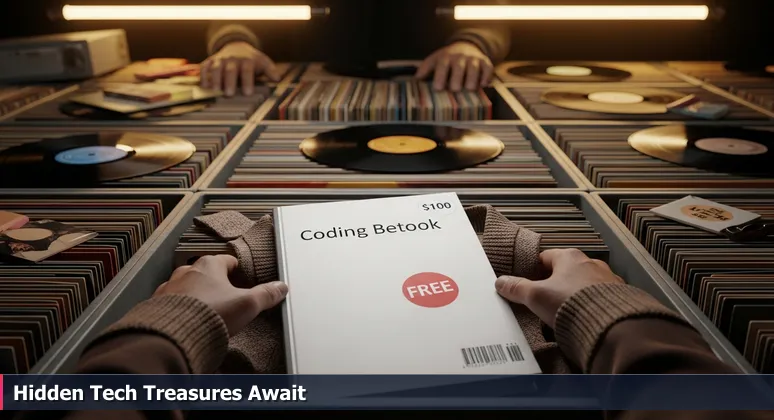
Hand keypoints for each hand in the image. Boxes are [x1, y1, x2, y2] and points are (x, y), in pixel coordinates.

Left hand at [154, 255, 287, 335]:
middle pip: (206, 273)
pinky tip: (189, 322)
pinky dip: (180, 310)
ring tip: (207, 313)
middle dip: (216, 285)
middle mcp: (186, 272)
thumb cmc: (211, 314)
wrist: (173, 336)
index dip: (238, 271)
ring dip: (196, 297)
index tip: (244, 280)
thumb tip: (281, 288)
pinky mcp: (157, 306)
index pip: (228, 261)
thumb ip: (265, 295)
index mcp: (209, 265)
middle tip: (227, 299)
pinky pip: (171, 304)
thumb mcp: (247, 304)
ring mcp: (169, 288)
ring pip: (186, 288)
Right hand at [200, 41, 280, 95]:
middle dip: (229, 81)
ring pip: (216, 67)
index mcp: (247, 60)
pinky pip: (205, 66)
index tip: (247, 93)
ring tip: (215, 90)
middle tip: (229, 94)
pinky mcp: (210, 61)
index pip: (247, 70)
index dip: (247, 81)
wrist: (237, 46)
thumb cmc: (252, 60)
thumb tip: (277, 78)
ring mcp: (220, 59)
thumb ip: (270, 70)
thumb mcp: (263, 62)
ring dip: (214, 78)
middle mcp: (233, 59)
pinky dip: (203, 75)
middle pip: (230, 69)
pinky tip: (204, 85)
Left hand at [415, 41, 493, 91]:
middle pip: (459, 70)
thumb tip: (416, 79)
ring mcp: (473, 59)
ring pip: (474, 71)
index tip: (439, 88)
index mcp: (446, 57)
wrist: (466, 46)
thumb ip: (425, 68)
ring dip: (471, 82)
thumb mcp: (435, 59)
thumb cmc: (448, 58)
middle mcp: (460, 57)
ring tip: (468, 89)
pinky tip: (482, 85)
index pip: (442, 66)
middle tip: (455, 89)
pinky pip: (488, 70)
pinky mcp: (485, 62)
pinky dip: (485, 78)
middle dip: (457, 82)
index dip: (440, 77)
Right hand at [495, 249, 623, 327]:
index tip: (527, 283)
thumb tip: (501, 283)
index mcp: (569, 257)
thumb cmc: (570, 304)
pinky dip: (592, 304)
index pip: (545, 258)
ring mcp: (608, 279)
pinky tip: (585, 317)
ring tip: (565, 312)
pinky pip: (601, 297)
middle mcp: (591, 263)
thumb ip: (517, 288)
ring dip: (575, 293)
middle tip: (544, 300)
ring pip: (585, 283)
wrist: (609, 325)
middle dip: (555, 284)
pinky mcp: (619, 295)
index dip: (533, 271)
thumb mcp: (535, 296)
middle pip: (565, 270)